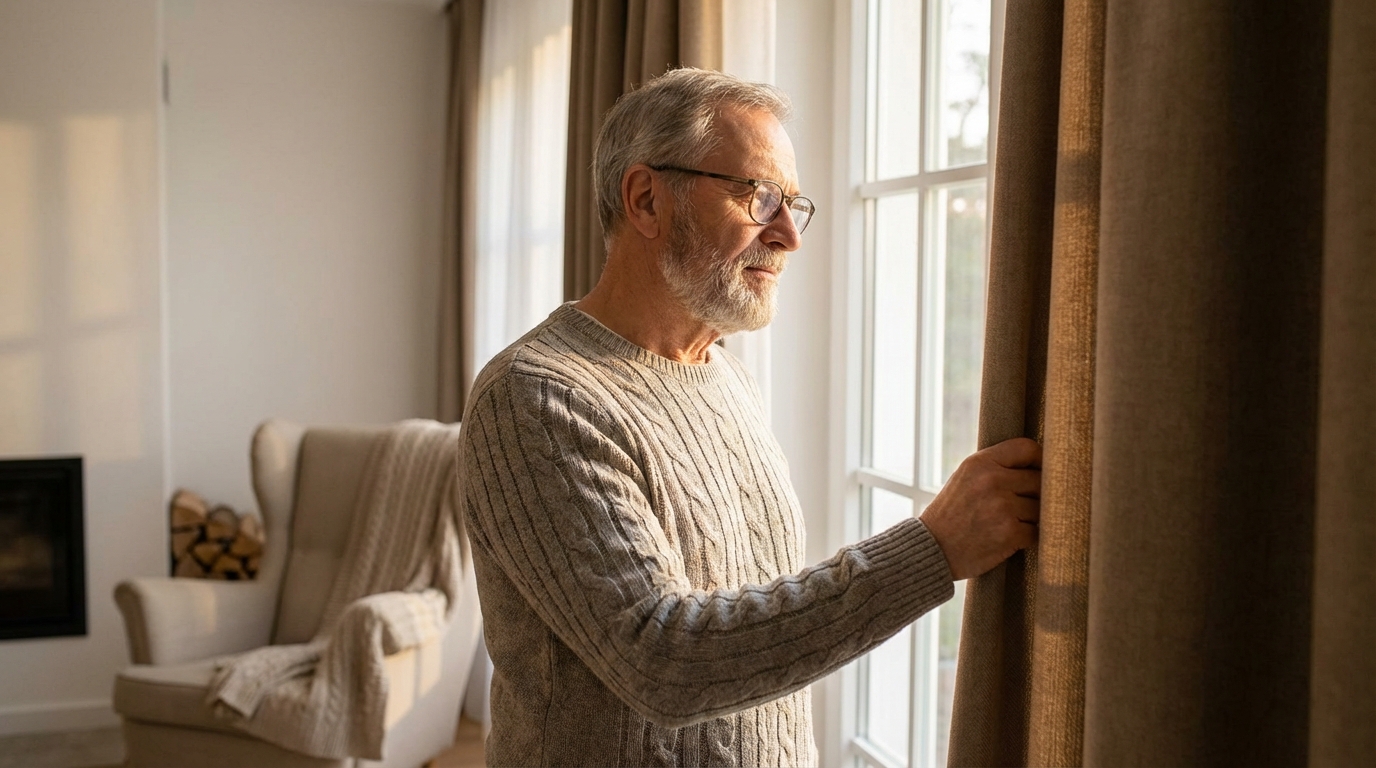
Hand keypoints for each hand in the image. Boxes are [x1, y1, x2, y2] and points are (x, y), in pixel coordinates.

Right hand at [918, 437, 1041, 579]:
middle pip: (1039, 480)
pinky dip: (1027, 537)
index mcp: (980, 463)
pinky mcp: (1010, 533)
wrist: (932, 550)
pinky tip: (1010, 538)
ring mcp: (1002, 507)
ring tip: (1009, 523)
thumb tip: (1037, 464)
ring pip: (1040, 508)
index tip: (1038, 472)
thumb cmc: (952, 514)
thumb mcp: (965, 478)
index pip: (1026, 448)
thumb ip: (995, 467)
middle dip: (1035, 494)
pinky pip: (1036, 531)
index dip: (1037, 460)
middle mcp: (992, 480)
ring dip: (1031, 518)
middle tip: (1020, 506)